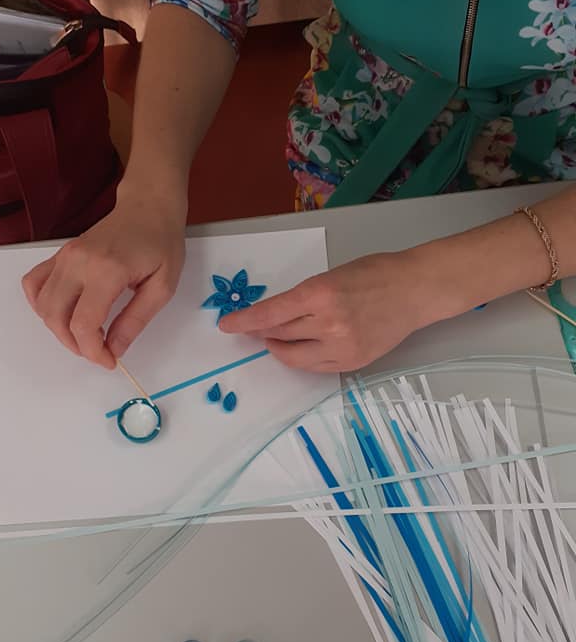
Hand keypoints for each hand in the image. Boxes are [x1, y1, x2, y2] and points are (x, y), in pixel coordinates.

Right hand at [22, 182, 185, 367]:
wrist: (148, 206)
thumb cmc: (160, 242)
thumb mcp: (162, 287)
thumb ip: (136, 320)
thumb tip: (115, 349)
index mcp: (107, 270)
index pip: (84, 324)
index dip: (93, 351)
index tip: (109, 361)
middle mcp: (78, 262)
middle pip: (56, 318)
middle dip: (75, 345)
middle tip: (98, 352)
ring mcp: (64, 256)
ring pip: (42, 305)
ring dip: (58, 329)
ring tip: (84, 336)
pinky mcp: (59, 254)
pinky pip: (34, 284)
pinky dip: (41, 305)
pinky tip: (63, 314)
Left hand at [218, 252, 429, 372]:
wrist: (414, 290)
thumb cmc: (374, 274)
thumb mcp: (330, 277)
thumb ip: (302, 298)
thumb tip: (272, 318)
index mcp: (320, 293)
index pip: (270, 314)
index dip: (245, 322)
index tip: (228, 325)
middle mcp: (329, 323)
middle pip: (279, 335)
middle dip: (262, 333)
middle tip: (254, 329)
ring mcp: (342, 346)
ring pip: (294, 356)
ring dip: (280, 348)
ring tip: (278, 339)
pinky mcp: (352, 362)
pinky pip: (315, 367)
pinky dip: (303, 358)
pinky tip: (302, 348)